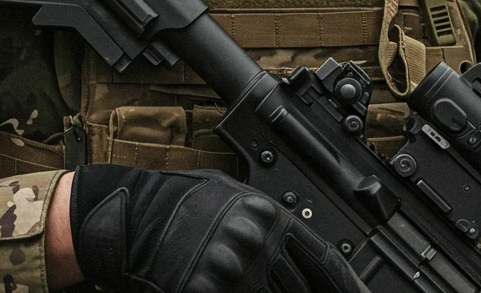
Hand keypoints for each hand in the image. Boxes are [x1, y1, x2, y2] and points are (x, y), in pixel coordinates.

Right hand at [70, 164, 365, 292]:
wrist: (132, 216)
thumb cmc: (180, 203)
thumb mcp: (233, 198)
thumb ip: (269, 222)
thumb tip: (298, 248)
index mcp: (267, 216)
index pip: (324, 260)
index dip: (347, 286)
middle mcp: (256, 245)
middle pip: (302, 290)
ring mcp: (232, 274)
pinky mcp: (206, 292)